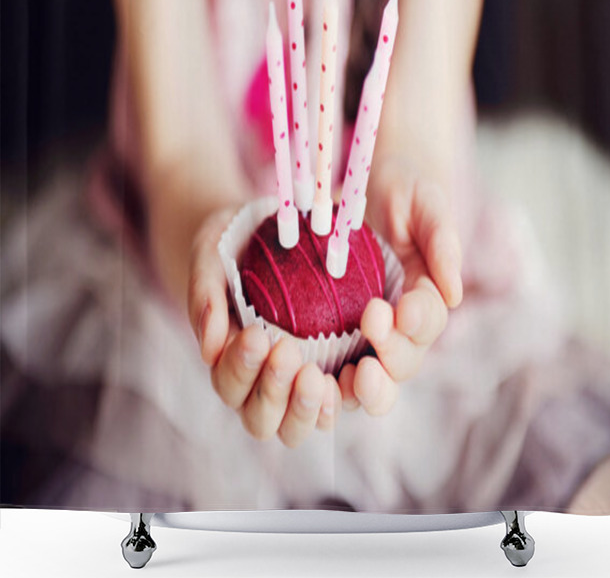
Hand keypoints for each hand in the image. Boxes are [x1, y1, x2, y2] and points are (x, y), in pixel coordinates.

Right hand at [187, 207, 342, 446]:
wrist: (267, 233)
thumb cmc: (233, 246)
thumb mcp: (211, 254)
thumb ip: (205, 296)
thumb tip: (208, 349)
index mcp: (228, 361)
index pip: (228, 383)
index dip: (239, 368)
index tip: (256, 335)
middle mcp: (259, 386)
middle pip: (259, 419)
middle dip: (271, 391)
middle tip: (287, 351)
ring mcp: (295, 388)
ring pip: (294, 427)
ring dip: (304, 409)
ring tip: (316, 377)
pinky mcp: (332, 375)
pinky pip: (334, 406)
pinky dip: (339, 401)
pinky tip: (353, 377)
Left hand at [337, 154, 462, 416]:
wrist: (365, 186)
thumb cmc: (402, 190)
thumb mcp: (425, 203)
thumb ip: (442, 241)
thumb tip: (454, 294)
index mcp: (428, 295)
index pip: (429, 321)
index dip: (418, 322)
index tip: (400, 309)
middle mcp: (403, 324)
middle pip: (406, 360)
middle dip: (392, 357)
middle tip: (372, 332)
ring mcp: (369, 335)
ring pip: (375, 378)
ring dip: (364, 386)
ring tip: (348, 379)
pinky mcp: (336, 335)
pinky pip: (337, 371)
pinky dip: (330, 384)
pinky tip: (314, 380)